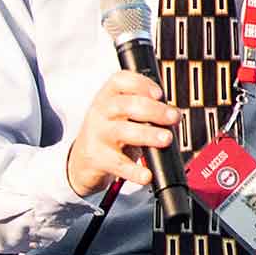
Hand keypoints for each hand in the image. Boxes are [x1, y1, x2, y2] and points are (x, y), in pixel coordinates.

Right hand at [64, 70, 183, 199]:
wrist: (81, 161)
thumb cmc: (109, 133)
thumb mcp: (121, 114)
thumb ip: (143, 109)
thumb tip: (173, 115)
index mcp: (108, 96)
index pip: (120, 80)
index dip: (141, 84)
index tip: (159, 93)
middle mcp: (100, 112)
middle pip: (125, 105)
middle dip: (154, 110)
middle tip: (173, 117)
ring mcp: (97, 135)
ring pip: (123, 131)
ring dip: (148, 134)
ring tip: (166, 139)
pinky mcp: (97, 158)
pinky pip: (118, 163)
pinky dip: (134, 170)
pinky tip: (146, 174)